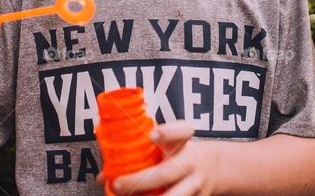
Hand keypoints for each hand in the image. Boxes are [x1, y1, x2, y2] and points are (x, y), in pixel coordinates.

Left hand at [96, 120, 217, 194]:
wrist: (211, 168)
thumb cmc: (176, 155)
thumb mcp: (164, 148)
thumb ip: (138, 155)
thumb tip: (103, 176)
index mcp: (181, 142)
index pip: (180, 131)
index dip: (167, 132)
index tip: (152, 135)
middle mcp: (189, 161)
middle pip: (167, 172)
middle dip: (140, 181)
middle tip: (117, 184)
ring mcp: (194, 183)